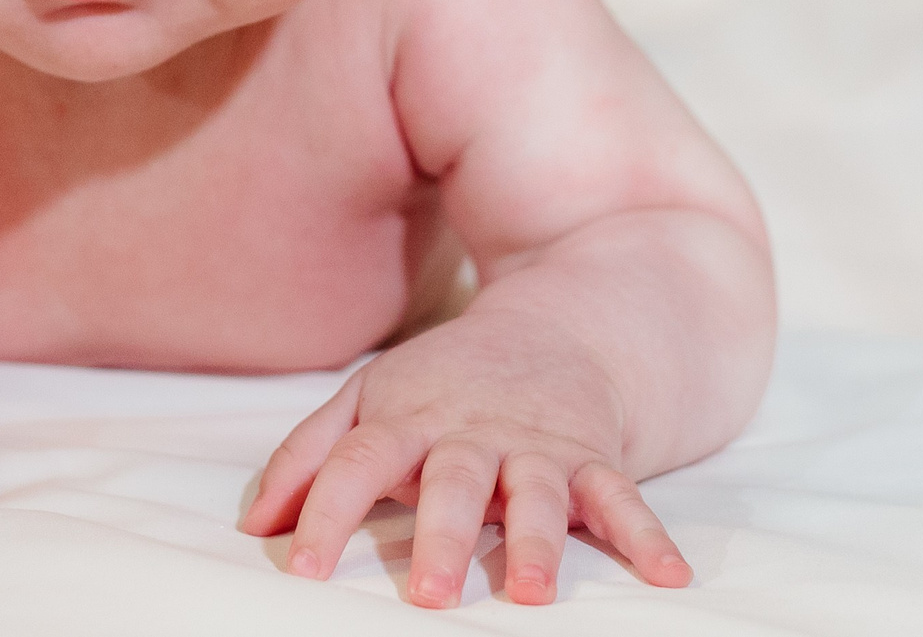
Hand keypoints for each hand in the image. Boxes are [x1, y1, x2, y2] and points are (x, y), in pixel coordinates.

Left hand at [240, 318, 688, 607]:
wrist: (553, 326)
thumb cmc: (442, 382)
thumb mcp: (367, 399)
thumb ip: (308, 457)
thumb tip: (253, 523)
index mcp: (406, 420)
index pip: (357, 463)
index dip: (325, 511)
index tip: (302, 567)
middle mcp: (472, 434)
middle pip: (453, 483)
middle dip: (442, 537)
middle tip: (430, 596)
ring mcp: (536, 446)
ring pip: (537, 494)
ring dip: (536, 543)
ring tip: (530, 590)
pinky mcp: (593, 457)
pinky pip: (622, 498)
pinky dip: (647, 536)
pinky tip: (669, 576)